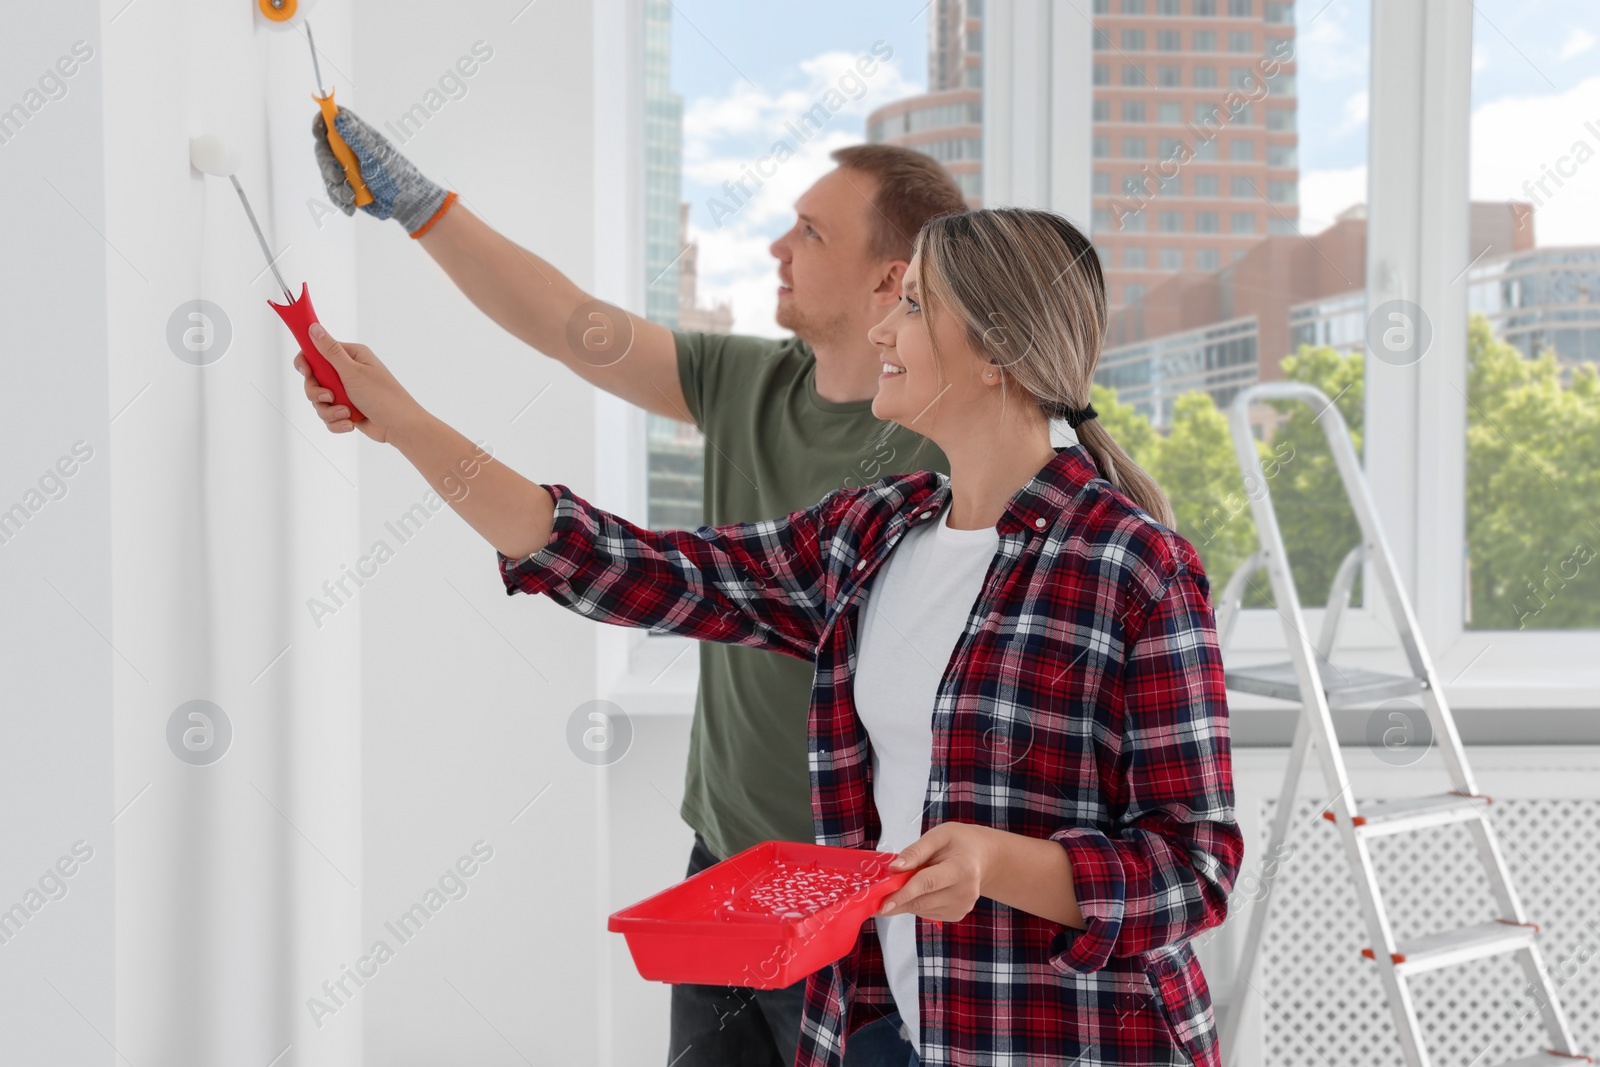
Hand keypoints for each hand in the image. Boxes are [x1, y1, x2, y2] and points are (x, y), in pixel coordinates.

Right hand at [296, 324, 425, 445]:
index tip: (305, 371)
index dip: (307, 362)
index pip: (317, 352)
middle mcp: (347, 372)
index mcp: (350, 356)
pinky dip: (336, 422)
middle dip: (318, 393)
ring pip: (319, 401)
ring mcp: (346, 391)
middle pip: (313, 379)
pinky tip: (350, 423)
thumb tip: (314, 327)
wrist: (400, 427)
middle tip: (329, 397)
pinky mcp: (346, 409)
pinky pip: (328, 415)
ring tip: (346, 413)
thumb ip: (330, 351)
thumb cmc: (383, 396)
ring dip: (330, 411)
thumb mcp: (353, 371)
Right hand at [312, 108, 451, 234]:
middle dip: (327, 165)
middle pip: (323, 149)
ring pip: (326, 173)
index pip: (332, 120)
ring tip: (351, 197)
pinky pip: (333, 191)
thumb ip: (357, 137)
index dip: (321, 123)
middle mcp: (348, 150)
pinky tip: (351, 207)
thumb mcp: (375, 154)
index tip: (318, 133)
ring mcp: (346, 169)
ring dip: (336, 187)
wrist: (405, 204)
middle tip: (337, 176)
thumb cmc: (395, 175)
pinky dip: (340, 200)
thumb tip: (339, 116)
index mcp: (356, 137)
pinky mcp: (346, 186)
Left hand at [877, 822, 998, 923]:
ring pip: (921, 909)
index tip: (882, 904)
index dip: (903, 894)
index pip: (927, 883)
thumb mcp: (938, 836)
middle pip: (921, 900)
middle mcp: (965, 892)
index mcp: (962, 868)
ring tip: (904, 884)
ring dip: (906, 900)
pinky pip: (927, 912)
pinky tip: (921, 890)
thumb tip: (894, 868)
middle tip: (875, 897)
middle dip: (896, 899)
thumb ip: (915, 851)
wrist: (983, 858)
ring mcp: (962, 907)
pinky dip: (917, 903)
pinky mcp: (957, 915)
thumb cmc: (959, 843)